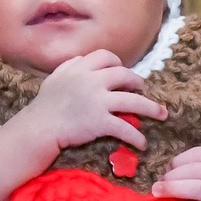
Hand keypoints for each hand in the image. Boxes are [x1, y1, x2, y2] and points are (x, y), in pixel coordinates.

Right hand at [27, 48, 165, 152]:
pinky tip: (142, 143)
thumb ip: (69, 66)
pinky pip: (125, 128)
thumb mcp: (54, 78)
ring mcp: (98, 101)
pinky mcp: (100, 122)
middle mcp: (92, 81)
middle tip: (143, 90)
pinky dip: (136, 137)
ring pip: (133, 101)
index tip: (122, 71)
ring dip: (151, 108)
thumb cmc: (44, 105)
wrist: (38, 128)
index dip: (117, 63)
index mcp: (80, 69)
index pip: (105, 56)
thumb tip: (82, 59)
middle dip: (137, 82)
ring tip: (161, 114)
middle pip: (124, 75)